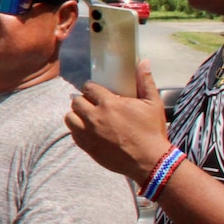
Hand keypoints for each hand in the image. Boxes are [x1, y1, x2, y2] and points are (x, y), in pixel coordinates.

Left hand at [65, 61, 171, 181]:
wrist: (150, 161)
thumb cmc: (153, 131)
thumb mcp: (153, 103)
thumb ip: (145, 81)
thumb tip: (143, 61)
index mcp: (109, 103)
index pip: (89, 88)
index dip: (92, 89)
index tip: (97, 92)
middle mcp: (95, 117)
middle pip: (76, 101)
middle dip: (84, 101)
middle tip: (92, 105)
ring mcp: (89, 133)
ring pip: (69, 117)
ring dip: (76, 115)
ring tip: (87, 117)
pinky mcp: (87, 147)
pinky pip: (73, 134)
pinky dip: (78, 131)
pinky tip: (88, 131)